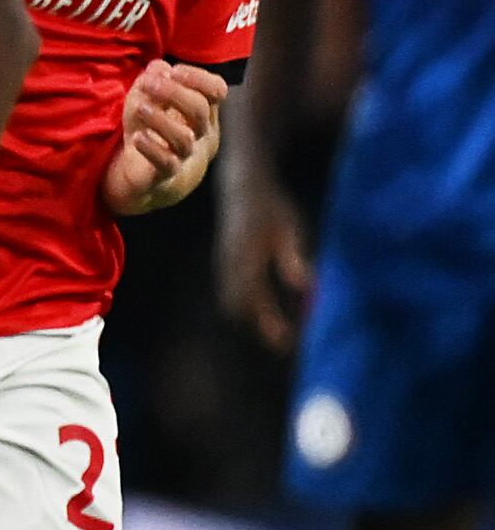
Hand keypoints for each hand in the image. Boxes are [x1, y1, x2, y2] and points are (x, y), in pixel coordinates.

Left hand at [102, 59, 227, 214]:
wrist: (144, 182)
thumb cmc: (151, 135)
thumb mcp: (146, 102)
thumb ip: (153, 83)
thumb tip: (158, 66)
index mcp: (203, 114)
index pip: (216, 91)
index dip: (198, 77)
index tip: (173, 70)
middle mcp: (201, 135)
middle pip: (200, 109)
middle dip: (174, 92)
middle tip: (150, 84)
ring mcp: (185, 157)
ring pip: (184, 138)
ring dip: (160, 119)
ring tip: (140, 108)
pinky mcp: (166, 176)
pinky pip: (166, 163)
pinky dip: (152, 149)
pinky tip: (138, 137)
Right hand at [217, 160, 314, 351]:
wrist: (241, 187)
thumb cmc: (271, 206)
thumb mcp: (288, 230)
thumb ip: (293, 260)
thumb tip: (305, 289)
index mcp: (245, 260)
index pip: (253, 302)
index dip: (270, 324)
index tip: (289, 340)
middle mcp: (229, 267)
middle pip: (237, 309)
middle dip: (259, 328)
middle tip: (284, 343)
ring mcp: (223, 266)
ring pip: (232, 302)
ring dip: (252, 319)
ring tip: (278, 331)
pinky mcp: (225, 264)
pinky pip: (232, 293)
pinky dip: (247, 307)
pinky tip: (266, 310)